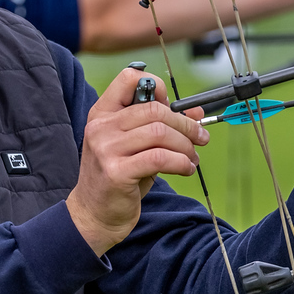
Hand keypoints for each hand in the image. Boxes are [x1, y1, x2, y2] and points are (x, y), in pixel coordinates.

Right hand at [67, 68, 208, 255]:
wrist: (93, 214)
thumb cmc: (119, 177)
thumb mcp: (137, 147)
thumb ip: (161, 127)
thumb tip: (197, 114)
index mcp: (103, 113)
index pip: (128, 79)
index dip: (157, 86)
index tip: (175, 106)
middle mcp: (101, 127)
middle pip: (154, 109)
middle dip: (184, 123)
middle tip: (200, 137)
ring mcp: (106, 149)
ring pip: (159, 133)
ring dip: (185, 145)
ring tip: (192, 157)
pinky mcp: (116, 172)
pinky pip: (159, 158)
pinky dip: (180, 162)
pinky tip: (186, 168)